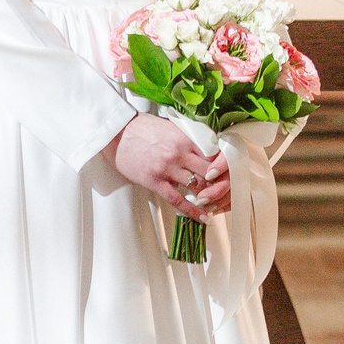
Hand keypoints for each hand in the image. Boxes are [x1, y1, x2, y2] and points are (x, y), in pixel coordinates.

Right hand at [105, 112, 229, 219]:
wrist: (117, 134)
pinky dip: (192, 210)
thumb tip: (204, 145)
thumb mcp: (170, 126)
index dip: (222, 165)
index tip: (227, 172)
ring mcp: (167, 168)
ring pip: (197, 186)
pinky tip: (202, 217)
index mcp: (185, 138)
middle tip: (225, 190)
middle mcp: (179, 153)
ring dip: (208, 196)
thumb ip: (187, 137)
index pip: (213, 154)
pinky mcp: (155, 181)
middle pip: (209, 171)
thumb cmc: (142, 128)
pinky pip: (178, 200)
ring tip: (216, 204)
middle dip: (219, 182)